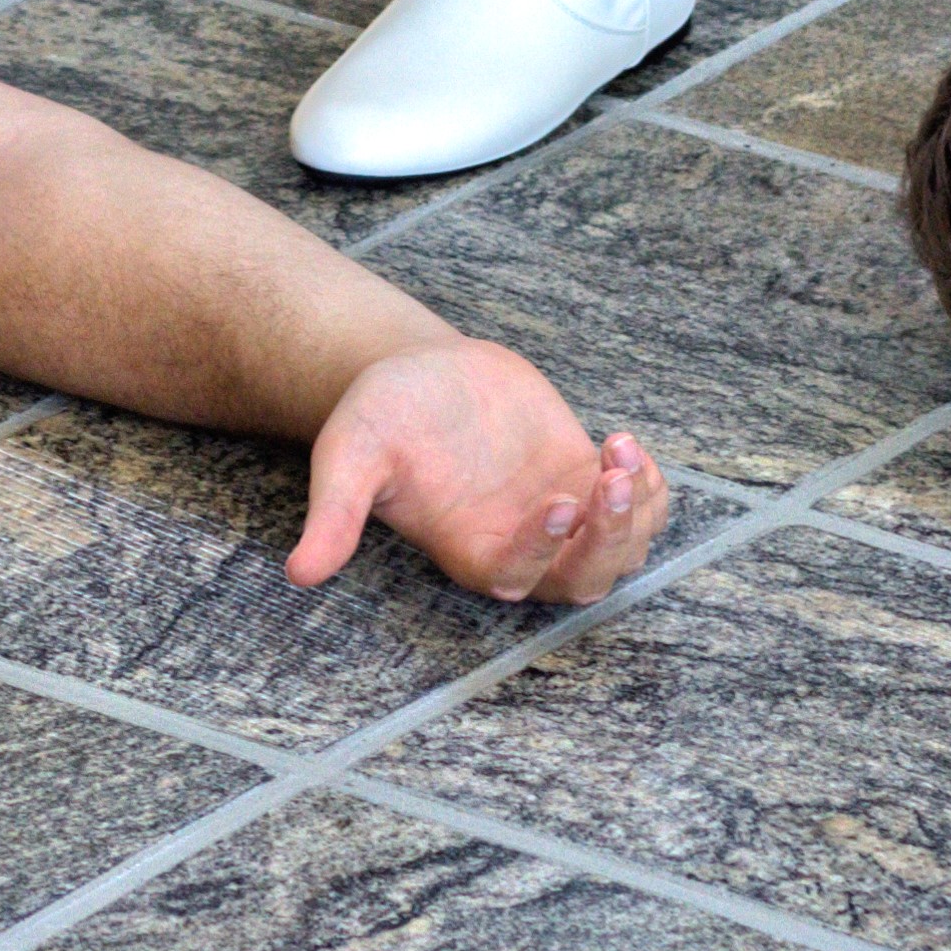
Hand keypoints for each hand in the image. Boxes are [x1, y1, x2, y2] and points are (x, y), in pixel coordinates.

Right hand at [289, 340, 663, 604]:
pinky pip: (637, 507)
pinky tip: (629, 447)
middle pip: (583, 581)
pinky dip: (650, 488)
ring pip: (620, 549)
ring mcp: (560, 513)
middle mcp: (521, 545)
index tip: (559, 501)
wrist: (418, 370)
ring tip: (623, 451)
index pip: (516, 577)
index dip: (546, 550)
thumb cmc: (379, 415)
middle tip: (614, 481)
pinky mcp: (582, 475)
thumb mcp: (349, 457)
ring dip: (637, 512)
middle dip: (609, 540)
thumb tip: (300, 573)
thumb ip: (334, 514)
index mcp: (469, 552)